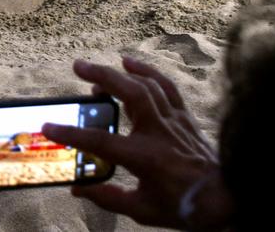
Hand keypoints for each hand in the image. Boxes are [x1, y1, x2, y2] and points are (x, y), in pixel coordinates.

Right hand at [42, 57, 230, 230]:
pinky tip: (131, 63)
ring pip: (147, 85)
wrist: (225, 199)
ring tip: (96, 68)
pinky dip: (149, 72)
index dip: (72, 135)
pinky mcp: (185, 118)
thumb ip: (109, 198)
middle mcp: (160, 133)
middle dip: (102, 76)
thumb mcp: (143, 211)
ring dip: (120, 71)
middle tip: (77, 67)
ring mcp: (175, 122)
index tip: (48, 127)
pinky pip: (167, 88)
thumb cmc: (185, 206)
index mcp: (145, 157)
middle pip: (130, 94)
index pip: (101, 142)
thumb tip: (79, 189)